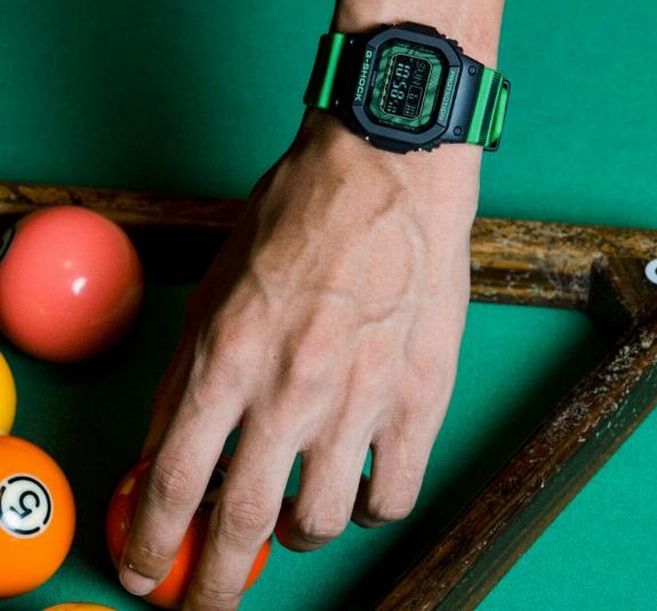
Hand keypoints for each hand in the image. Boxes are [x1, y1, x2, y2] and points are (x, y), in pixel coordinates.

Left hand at [118, 109, 481, 609]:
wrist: (386, 174)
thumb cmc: (300, 215)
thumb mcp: (217, 285)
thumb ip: (192, 373)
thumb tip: (167, 447)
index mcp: (226, 359)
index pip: (172, 484)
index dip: (153, 545)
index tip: (150, 572)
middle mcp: (290, 392)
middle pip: (242, 526)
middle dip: (213, 585)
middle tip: (207, 600)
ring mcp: (361, 400)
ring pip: (318, 523)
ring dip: (296, 536)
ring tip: (297, 512)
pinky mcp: (421, 398)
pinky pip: (392, 497)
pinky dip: (367, 510)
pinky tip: (359, 486)